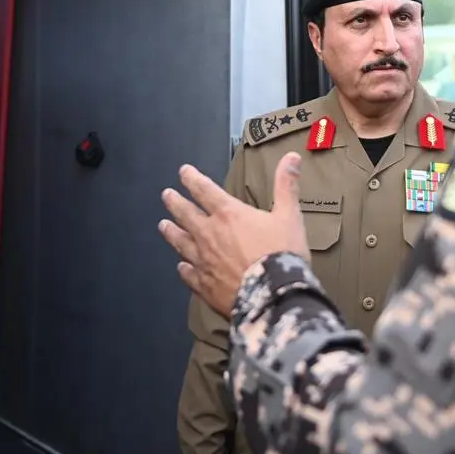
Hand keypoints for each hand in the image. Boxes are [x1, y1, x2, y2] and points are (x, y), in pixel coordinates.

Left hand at [159, 152, 309, 317]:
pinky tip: (181, 266)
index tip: (183, 171)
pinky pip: (189, 274)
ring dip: (172, 232)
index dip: (192, 178)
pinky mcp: (204, 285)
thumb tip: (291, 157)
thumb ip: (286, 185)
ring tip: (163, 225)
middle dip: (175, 203)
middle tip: (166, 195)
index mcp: (228, 214)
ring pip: (181, 242)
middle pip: (185, 214)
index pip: (204, 190)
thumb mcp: (289, 215)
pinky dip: (184, 268)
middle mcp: (209, 234)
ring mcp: (203, 261)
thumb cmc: (282, 253)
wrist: (273, 296)